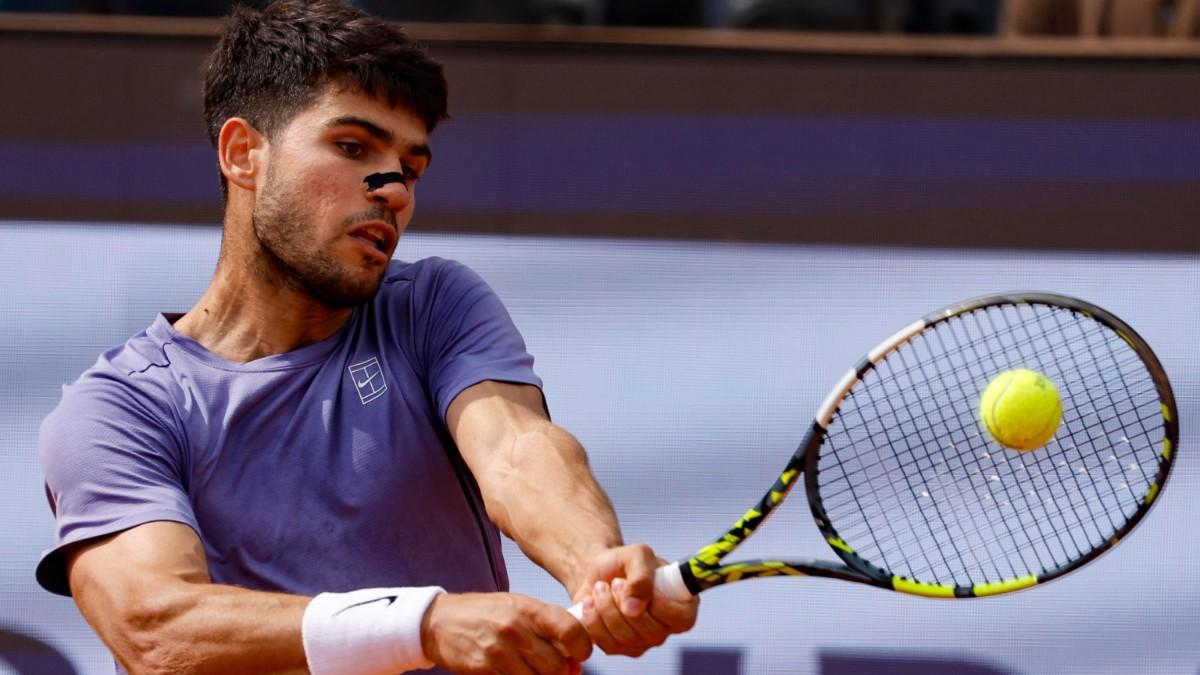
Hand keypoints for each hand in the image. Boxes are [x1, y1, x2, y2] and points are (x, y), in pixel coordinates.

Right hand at [420, 592, 590, 674]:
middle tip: (559, 668)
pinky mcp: (485, 668)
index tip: (581, 654)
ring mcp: (499, 650)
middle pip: (556, 665)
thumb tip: (574, 652)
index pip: (570, 630)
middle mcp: (516, 628)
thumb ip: (546, 625)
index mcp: (529, 609)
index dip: (583, 647)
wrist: (441, 621)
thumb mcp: (518, 606)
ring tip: (534, 668)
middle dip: (562, 671)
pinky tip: (515, 671)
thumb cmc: (484, 613)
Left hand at [573, 543, 698, 656]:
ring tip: (600, 587)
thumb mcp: (636, 554)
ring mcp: (643, 642)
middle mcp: (665, 628)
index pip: (682, 619)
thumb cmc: (623, 562)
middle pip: (651, 632)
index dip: (660, 605)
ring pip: (626, 637)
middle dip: (624, 602)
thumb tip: (634, 608)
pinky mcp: (620, 648)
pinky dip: (593, 619)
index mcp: (681, 604)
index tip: (636, 584)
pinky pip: (606, 643)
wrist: (597, 573)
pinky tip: (590, 602)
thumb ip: (641, 575)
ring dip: (606, 607)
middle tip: (614, 581)